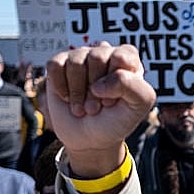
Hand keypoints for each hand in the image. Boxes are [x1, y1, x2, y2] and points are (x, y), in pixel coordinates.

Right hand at [45, 43, 155, 177]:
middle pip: (97, 57)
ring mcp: (81, 57)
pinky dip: (60, 87)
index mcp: (128, 61)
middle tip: (95, 107)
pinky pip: (55, 65)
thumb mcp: (138, 106)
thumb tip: (99, 84)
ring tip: (83, 107)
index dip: (116, 81)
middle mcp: (104, 54)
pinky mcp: (60, 65)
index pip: (123, 56)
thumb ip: (132, 86)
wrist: (89, 139)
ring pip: (75, 62)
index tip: (114, 101)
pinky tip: (67, 98)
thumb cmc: (116, 121)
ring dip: (78, 92)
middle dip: (95, 90)